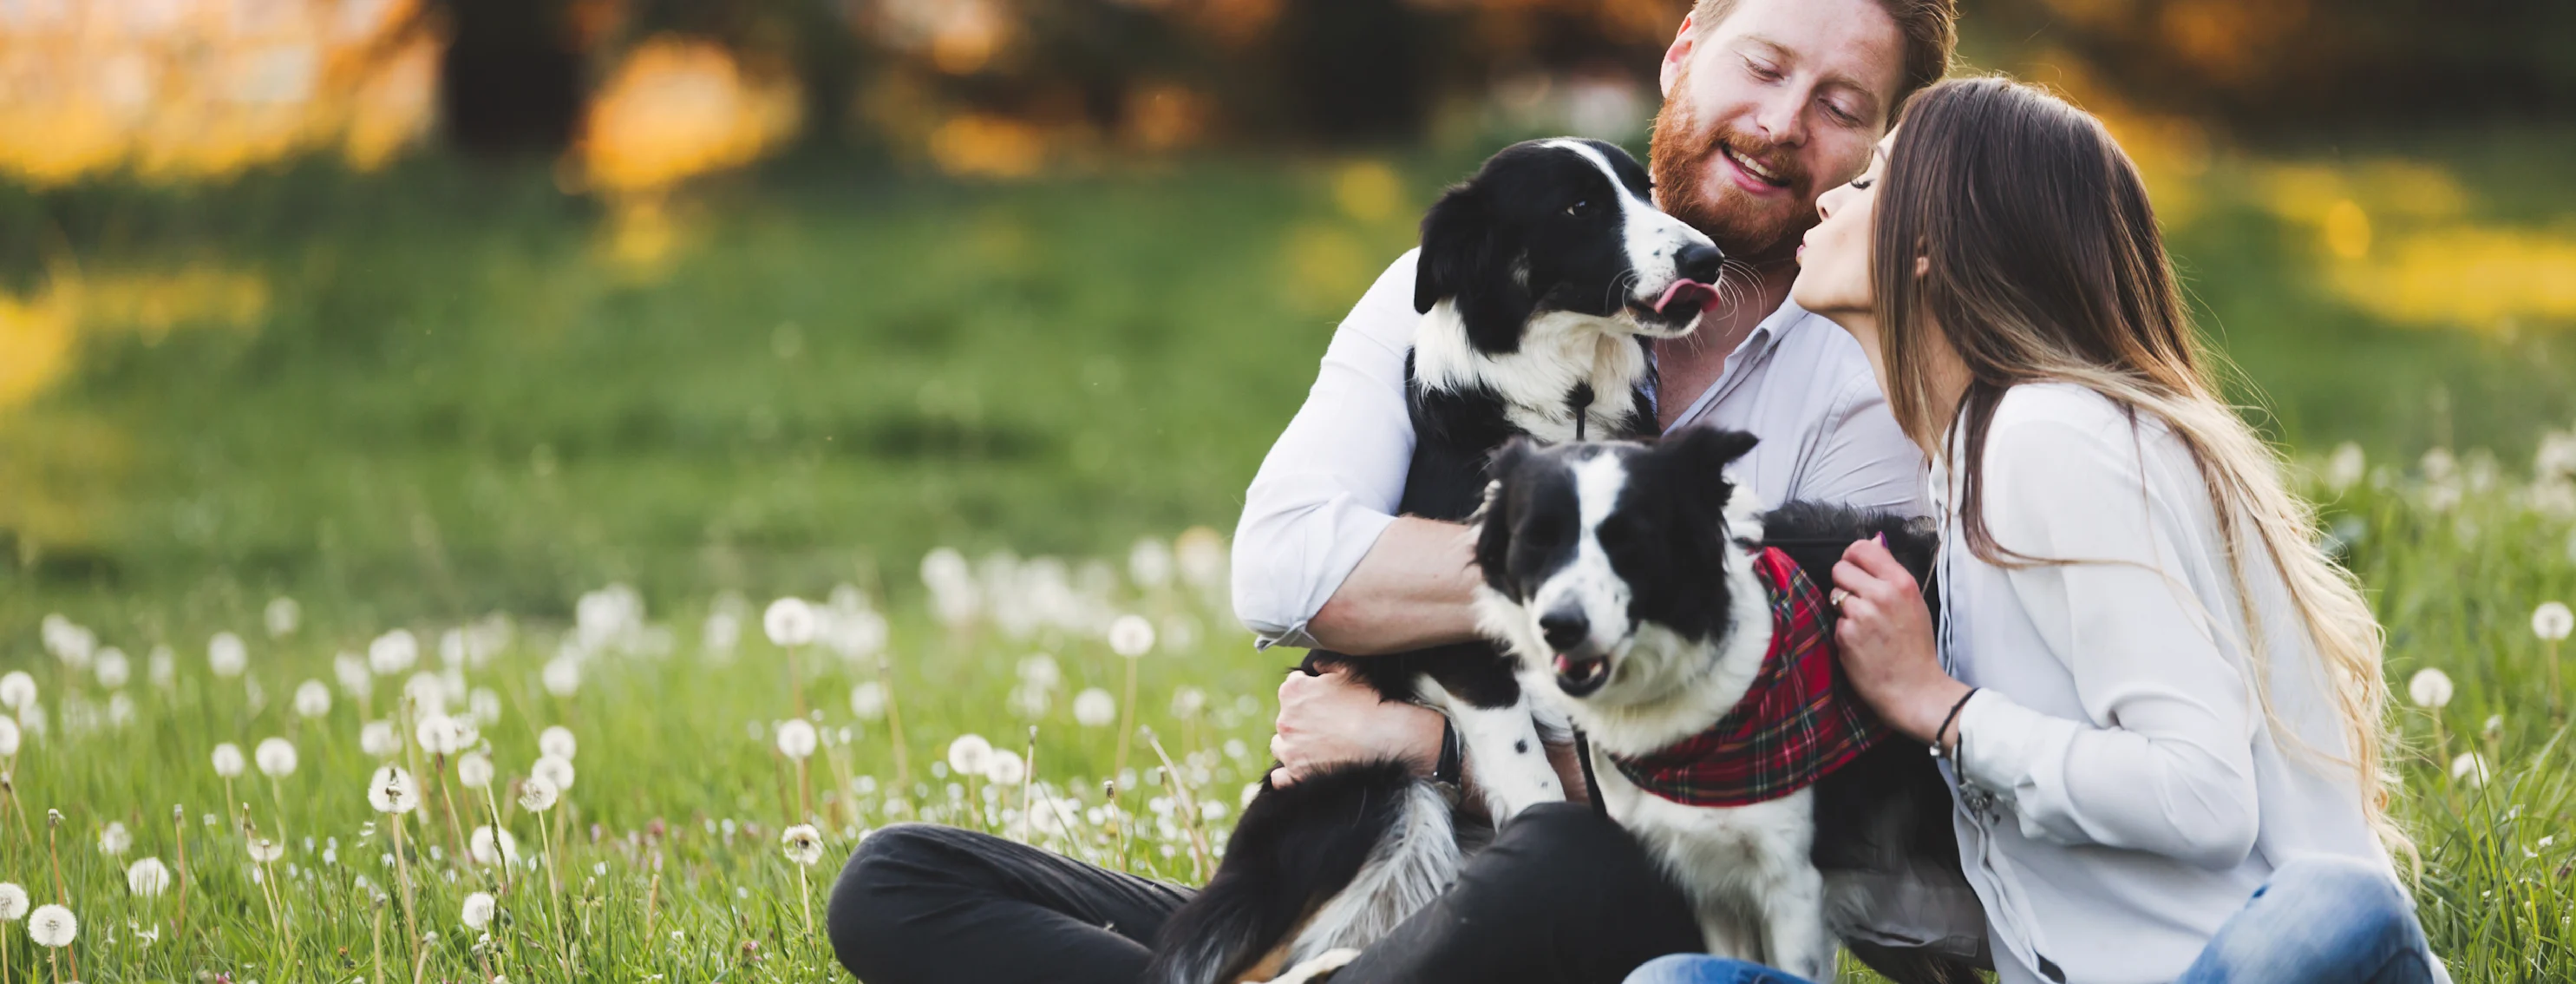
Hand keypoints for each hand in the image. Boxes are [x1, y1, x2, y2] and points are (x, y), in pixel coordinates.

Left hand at [1268, 664, 1445, 787]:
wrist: (1385, 738)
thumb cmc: (1370, 703)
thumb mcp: (1350, 673)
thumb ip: (1327, 666)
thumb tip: (1317, 667)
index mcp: (1293, 691)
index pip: (1294, 685)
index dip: (1311, 691)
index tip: (1325, 698)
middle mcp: (1285, 720)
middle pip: (1287, 716)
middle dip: (1302, 717)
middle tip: (1328, 722)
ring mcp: (1290, 749)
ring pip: (1282, 744)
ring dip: (1295, 742)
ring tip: (1319, 745)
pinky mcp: (1297, 773)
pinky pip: (1281, 776)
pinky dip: (1287, 774)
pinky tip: (1301, 768)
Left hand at [1831, 537, 1971, 746]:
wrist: (1914, 689)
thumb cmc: (1915, 647)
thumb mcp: (1913, 602)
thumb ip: (1890, 573)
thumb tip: (1874, 541)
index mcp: (1901, 582)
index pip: (1861, 548)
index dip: (1853, 557)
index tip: (1855, 569)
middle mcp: (1881, 594)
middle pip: (1840, 568)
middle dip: (1845, 583)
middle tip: (1859, 601)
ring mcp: (1861, 615)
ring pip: (1834, 594)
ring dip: (1842, 607)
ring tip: (1863, 624)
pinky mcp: (1846, 635)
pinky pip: (1834, 621)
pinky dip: (1843, 630)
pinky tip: (1860, 643)